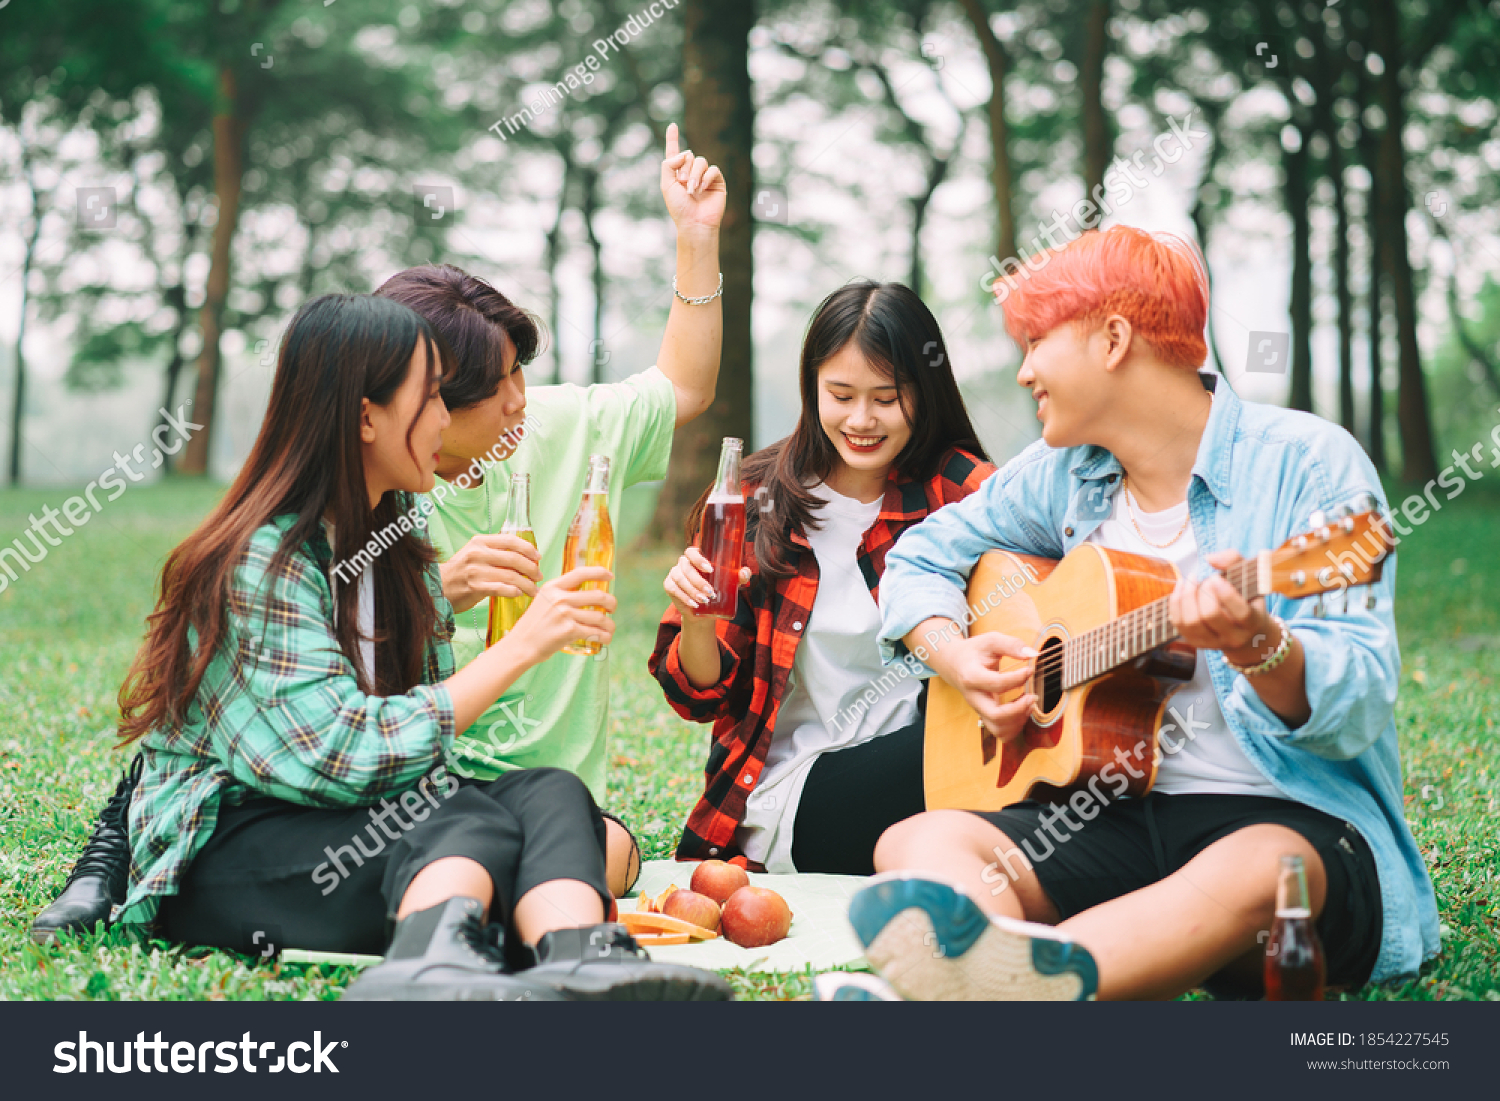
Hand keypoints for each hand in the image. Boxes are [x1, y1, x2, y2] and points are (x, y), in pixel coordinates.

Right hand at [441, 533, 542, 613]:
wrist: (437, 587)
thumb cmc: (460, 572)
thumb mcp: (474, 554)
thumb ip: (495, 553)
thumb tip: (524, 557)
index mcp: (480, 542)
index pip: (510, 540)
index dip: (528, 548)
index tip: (538, 557)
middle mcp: (478, 553)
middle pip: (514, 558)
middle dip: (531, 568)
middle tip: (539, 576)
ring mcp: (476, 570)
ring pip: (511, 576)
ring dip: (527, 584)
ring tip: (534, 590)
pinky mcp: (475, 587)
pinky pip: (501, 588)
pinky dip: (514, 592)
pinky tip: (519, 594)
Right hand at [507, 567, 616, 661]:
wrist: (520, 646)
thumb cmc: (533, 626)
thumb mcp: (542, 601)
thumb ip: (560, 595)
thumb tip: (585, 593)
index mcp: (552, 587)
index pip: (580, 573)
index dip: (599, 572)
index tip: (610, 576)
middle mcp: (559, 598)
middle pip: (598, 595)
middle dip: (611, 602)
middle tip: (612, 609)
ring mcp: (565, 614)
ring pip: (600, 616)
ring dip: (610, 624)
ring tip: (609, 629)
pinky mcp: (569, 631)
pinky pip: (596, 632)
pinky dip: (605, 636)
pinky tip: (605, 639)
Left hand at [660, 122, 724, 234]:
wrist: (694, 223)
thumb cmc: (679, 207)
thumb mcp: (666, 185)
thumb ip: (669, 164)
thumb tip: (685, 153)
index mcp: (676, 173)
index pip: (674, 152)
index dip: (673, 138)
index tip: (672, 125)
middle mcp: (690, 173)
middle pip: (688, 155)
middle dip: (684, 168)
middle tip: (683, 184)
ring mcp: (704, 176)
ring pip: (700, 161)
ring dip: (695, 174)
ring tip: (692, 190)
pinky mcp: (716, 181)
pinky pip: (713, 169)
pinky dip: (706, 177)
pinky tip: (702, 189)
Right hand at [663, 546, 749, 621]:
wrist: (704, 610)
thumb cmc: (718, 589)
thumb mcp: (731, 583)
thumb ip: (740, 576)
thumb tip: (744, 572)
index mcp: (696, 557)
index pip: (692, 551)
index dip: (698, 558)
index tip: (710, 569)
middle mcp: (683, 563)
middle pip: (686, 567)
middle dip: (698, 581)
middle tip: (710, 592)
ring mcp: (674, 573)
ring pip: (680, 579)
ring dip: (692, 590)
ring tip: (704, 600)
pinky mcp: (669, 586)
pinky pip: (673, 589)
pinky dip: (684, 597)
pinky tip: (693, 604)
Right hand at [944, 631, 1037, 743]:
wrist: (954, 663)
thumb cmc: (974, 652)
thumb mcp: (990, 641)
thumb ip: (1011, 644)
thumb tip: (1033, 654)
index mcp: (971, 676)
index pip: (997, 684)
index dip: (1018, 678)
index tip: (1030, 669)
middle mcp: (973, 697)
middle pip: (995, 715)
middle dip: (1019, 709)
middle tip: (1032, 696)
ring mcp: (978, 709)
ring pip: (998, 729)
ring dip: (1018, 720)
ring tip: (1029, 703)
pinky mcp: (984, 715)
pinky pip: (1000, 731)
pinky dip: (1015, 726)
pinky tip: (1023, 709)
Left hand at [1169, 550, 1275, 665]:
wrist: (1245, 631)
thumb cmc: (1246, 597)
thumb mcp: (1250, 576)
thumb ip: (1234, 560)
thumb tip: (1210, 559)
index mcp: (1253, 622)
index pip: (1242, 613)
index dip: (1226, 593)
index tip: (1216, 577)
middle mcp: (1234, 637)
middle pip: (1211, 615)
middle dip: (1203, 592)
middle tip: (1206, 579)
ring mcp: (1213, 643)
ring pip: (1192, 622)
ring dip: (1186, 596)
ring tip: (1191, 580)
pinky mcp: (1196, 642)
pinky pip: (1179, 623)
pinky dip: (1175, 602)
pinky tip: (1181, 586)